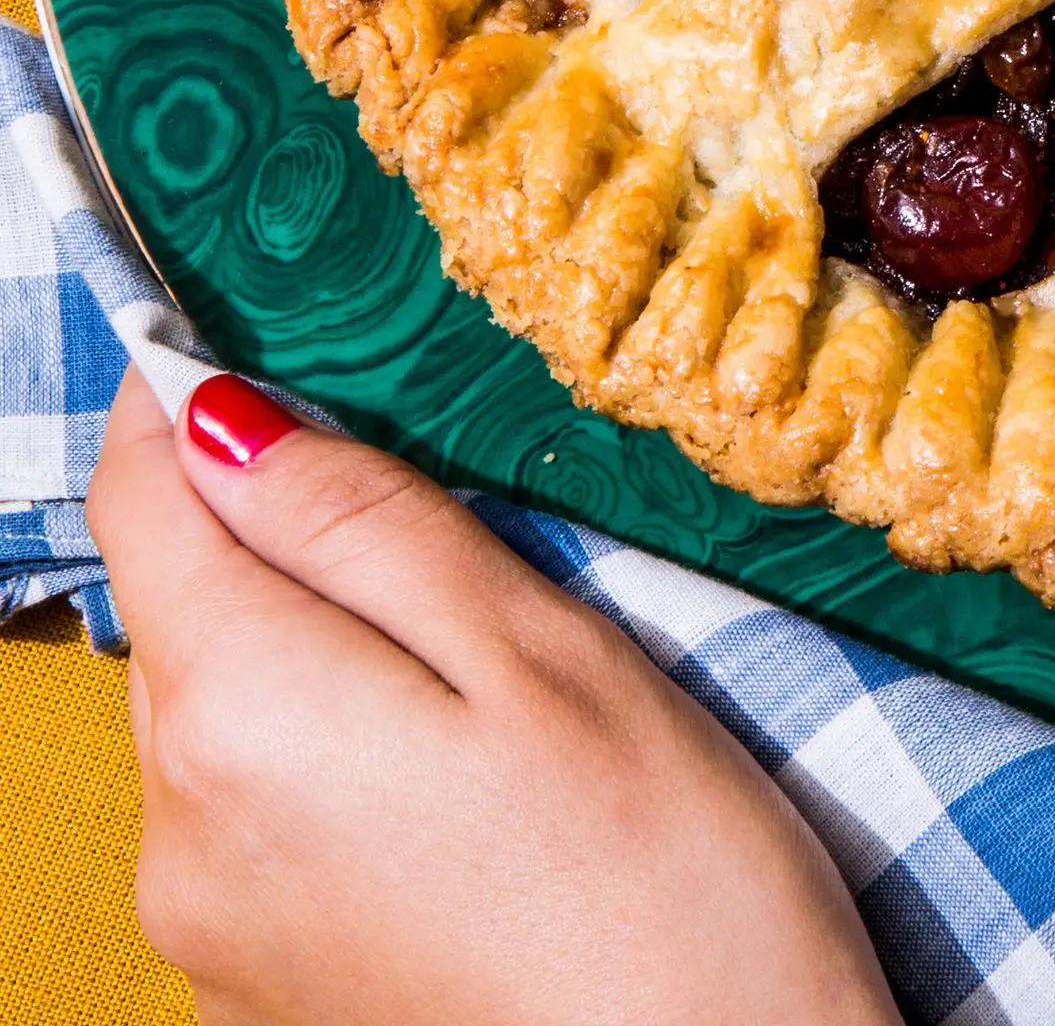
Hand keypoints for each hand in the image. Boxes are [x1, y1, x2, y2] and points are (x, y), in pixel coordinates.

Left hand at [85, 367, 897, 1025]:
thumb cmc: (661, 881)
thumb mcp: (542, 654)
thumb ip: (365, 528)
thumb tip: (222, 415)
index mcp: (242, 713)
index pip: (142, 496)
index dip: (195, 397)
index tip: (271, 344)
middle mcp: (178, 828)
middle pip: (184, 604)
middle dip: (284, 531)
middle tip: (456, 521)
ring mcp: (205, 928)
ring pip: (224, 707)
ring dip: (319, 647)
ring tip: (487, 669)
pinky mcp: (255, 989)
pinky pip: (256, 814)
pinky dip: (334, 754)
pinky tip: (464, 781)